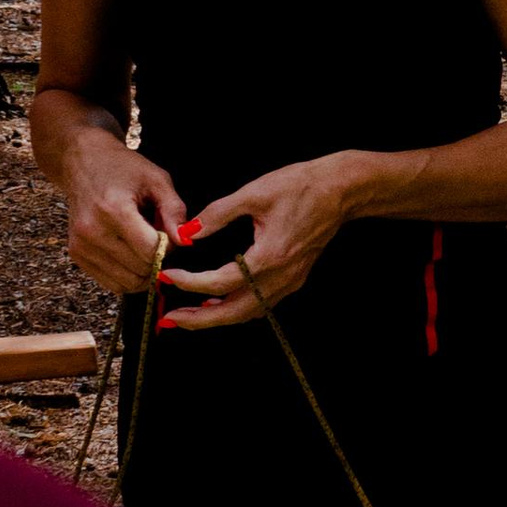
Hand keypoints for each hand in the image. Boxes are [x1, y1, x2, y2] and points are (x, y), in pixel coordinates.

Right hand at [59, 127, 189, 291]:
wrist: (82, 162)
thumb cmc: (123, 168)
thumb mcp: (156, 180)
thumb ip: (174, 211)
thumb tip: (185, 243)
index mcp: (113, 210)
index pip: (150, 250)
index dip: (169, 248)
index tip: (169, 234)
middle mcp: (92, 232)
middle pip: (140, 269)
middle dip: (157, 260)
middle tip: (158, 239)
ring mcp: (81, 246)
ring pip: (126, 282)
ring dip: (143, 271)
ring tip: (143, 246)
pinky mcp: (76, 255)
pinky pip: (111, 283)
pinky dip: (127, 276)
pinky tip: (130, 254)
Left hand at [159, 150, 387, 331]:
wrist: (340, 190)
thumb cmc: (301, 186)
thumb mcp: (254, 193)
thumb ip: (217, 214)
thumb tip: (187, 232)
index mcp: (270, 256)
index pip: (221, 281)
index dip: (190, 283)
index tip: (166, 276)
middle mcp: (281, 276)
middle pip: (235, 312)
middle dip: (200, 320)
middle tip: (169, 320)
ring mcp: (290, 281)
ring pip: (248, 312)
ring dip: (217, 318)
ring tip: (188, 316)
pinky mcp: (294, 278)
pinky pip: (261, 303)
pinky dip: (236, 308)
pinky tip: (218, 301)